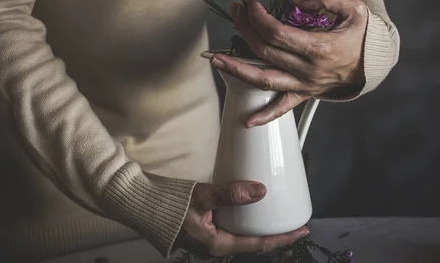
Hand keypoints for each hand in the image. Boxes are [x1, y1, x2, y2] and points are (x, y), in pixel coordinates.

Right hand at [175, 181, 308, 257]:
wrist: (137, 202)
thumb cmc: (167, 204)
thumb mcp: (202, 197)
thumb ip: (230, 194)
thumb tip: (260, 191)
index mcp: (216, 245)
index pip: (258, 244)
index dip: (282, 238)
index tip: (302, 230)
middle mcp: (214, 246)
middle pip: (252, 242)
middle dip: (273, 233)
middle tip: (291, 220)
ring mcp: (206, 239)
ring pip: (240, 234)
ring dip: (257, 225)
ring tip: (274, 212)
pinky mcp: (201, 229)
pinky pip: (229, 226)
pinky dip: (242, 218)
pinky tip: (246, 206)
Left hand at [210, 0, 368, 127]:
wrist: (374, 64)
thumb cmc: (362, 35)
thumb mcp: (353, 8)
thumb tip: (296, 1)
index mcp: (319, 48)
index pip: (278, 33)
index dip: (259, 18)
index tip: (250, 5)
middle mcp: (308, 70)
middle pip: (265, 51)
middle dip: (244, 30)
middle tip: (235, 12)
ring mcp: (305, 85)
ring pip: (265, 80)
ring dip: (237, 70)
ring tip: (216, 59)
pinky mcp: (304, 93)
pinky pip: (283, 107)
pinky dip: (265, 116)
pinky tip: (246, 121)